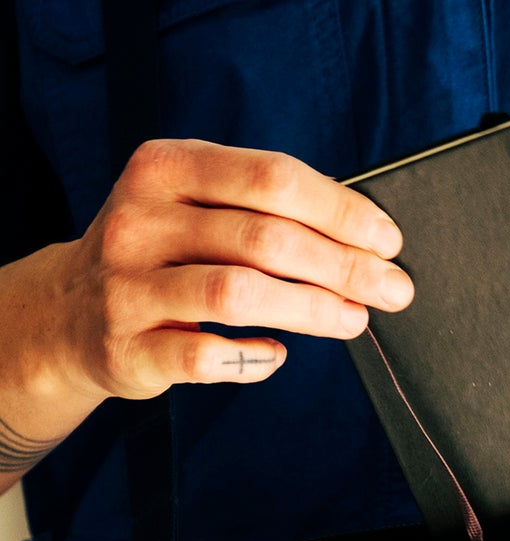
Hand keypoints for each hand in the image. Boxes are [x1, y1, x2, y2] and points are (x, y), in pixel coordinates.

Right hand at [50, 137, 412, 402]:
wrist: (69, 314)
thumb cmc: (163, 256)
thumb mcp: (195, 208)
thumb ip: (263, 210)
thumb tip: (365, 240)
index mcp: (166, 167)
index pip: (270, 178)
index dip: (341, 210)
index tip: (389, 241)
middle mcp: (142, 219)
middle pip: (264, 238)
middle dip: (343, 266)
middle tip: (393, 290)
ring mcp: (130, 285)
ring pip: (239, 294)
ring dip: (312, 309)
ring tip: (355, 321)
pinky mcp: (129, 347)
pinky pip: (207, 357)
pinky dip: (254, 357)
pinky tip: (279, 355)